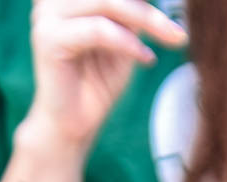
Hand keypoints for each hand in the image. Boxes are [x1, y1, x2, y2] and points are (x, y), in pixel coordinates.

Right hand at [18, 0, 187, 154]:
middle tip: (180, 32)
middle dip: (148, 10)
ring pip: (106, 2)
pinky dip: (127, 43)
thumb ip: (134, 12)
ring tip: (172, 40)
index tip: (170, 17)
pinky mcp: (48, 38)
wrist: (72, 124)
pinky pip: (97, 30)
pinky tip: (147, 59)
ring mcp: (46, 16)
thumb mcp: (125, 38)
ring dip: (146, 20)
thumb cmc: (97, 81)